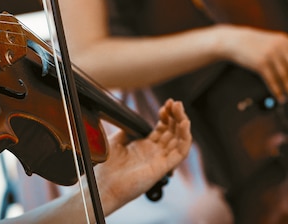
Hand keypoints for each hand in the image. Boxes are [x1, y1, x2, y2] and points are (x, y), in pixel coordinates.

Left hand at [95, 99, 191, 213]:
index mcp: (145, 146)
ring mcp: (160, 160)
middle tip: (175, 103)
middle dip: (175, 115)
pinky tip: (184, 124)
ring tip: (179, 108)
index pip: (162, 128)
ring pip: (179, 140)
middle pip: (172, 132)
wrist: (103, 184)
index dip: (166, 115)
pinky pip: (180, 153)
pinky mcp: (163, 168)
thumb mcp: (117, 140)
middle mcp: (155, 153)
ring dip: (182, 123)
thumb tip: (135, 116)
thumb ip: (129, 128)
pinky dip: (185, 139)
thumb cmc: (107, 166)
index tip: (166, 104)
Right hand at [216, 25, 287, 103]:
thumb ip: (286, 49)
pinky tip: (280, 97)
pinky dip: (278, 91)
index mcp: (285, 40)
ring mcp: (270, 56)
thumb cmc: (253, 43)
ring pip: (286, 77)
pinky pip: (273, 81)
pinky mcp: (260, 64)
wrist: (234, 41)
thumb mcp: (272, 41)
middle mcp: (280, 48)